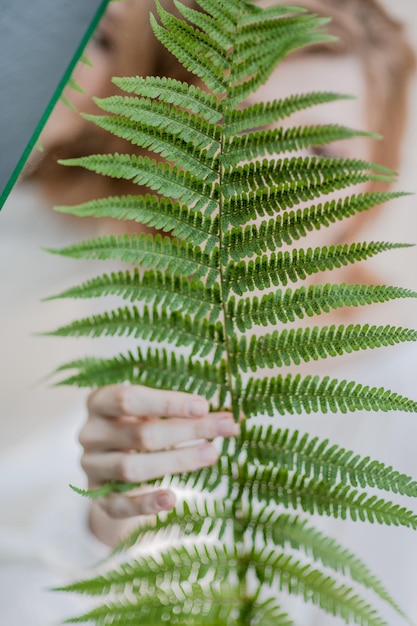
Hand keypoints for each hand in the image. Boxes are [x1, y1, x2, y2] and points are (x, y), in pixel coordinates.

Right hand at [79, 384, 237, 543]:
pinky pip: (119, 505)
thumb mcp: (151, 409)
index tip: (204, 406)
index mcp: (99, 402)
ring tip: (211, 454)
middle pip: (140, 434)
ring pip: (132, 468)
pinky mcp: (97, 497)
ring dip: (176, 461)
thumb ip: (181, 410)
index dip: (167, 403)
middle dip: (187, 431)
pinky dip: (145, 504)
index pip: (129, 398)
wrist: (110, 457)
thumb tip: (231, 419)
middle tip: (225, 429)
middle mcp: (90, 433)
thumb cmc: (138, 422)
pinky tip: (172, 499)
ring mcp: (91, 466)